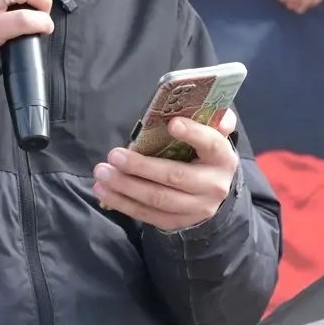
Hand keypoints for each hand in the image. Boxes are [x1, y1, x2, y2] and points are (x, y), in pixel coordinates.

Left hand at [93, 109, 238, 232]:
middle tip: (114, 155)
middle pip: (174, 176)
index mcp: (221, 157)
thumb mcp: (210, 133)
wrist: (212, 191)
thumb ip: (208, 116)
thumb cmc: (202, 153)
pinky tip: (103, 191)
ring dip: (125, 186)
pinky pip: (147, 215)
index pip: (211, 144)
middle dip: (141, 166)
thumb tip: (194, 103)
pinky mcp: (177, 222)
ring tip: (102, 173)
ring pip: (157, 199)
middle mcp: (212, 185)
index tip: (172, 124)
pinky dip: (122, 203)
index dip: (193, 134)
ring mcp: (196, 208)